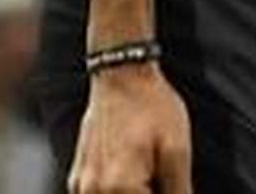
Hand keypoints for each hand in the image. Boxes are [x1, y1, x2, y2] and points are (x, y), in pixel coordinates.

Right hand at [69, 63, 192, 192]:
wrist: (121, 73)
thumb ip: (178, 191)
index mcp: (121, 187)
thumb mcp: (176, 150)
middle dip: (148, 193)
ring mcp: (81, 186)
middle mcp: (94, 192)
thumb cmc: (152, 107)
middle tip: (160, 174)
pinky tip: (132, 176)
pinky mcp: (77, 178)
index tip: (170, 182)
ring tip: (150, 173)